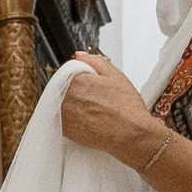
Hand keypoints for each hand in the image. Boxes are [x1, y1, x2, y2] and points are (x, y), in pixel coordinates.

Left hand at [59, 49, 160, 166]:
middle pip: (62, 89)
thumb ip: (95, 61)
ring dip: (71, 105)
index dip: (81, 80)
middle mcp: (65, 96)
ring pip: (60, 104)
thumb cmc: (126, 107)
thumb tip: (79, 55)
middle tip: (94, 100)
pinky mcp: (63, 130)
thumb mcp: (115, 76)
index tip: (92, 87)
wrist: (130, 135)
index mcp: (76, 79)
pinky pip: (61, 120)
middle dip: (75, 92)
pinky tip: (86, 121)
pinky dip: (69, 119)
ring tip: (92, 111)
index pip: (68, 74)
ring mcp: (62, 114)